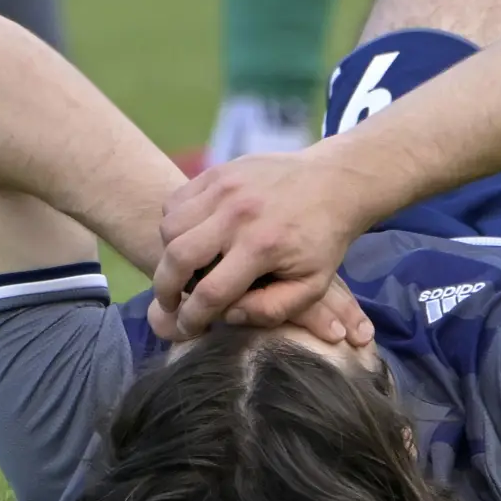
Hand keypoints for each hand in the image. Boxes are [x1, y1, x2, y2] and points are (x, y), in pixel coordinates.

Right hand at [150, 150, 375, 340]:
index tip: (187, 327)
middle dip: (165, 289)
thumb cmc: (323, 240)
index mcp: (263, 246)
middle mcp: (238, 214)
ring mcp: (225, 188)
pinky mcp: (219, 172)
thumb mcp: (313, 285)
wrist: (334, 182)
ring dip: (167, 254)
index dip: (191, 318)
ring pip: (169, 227)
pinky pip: (175, 201)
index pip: (209, 293)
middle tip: (169, 303)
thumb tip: (228, 315)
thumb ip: (272, 309)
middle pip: (177, 258)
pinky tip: (190, 238)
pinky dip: (173, 224)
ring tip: (181, 270)